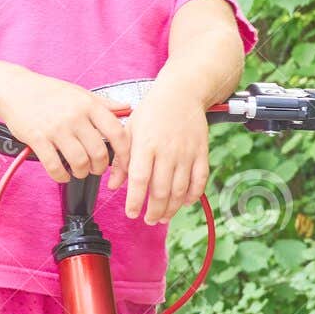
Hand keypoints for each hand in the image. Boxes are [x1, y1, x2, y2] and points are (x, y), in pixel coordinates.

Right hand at [0, 68, 130, 184]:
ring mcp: (55, 128)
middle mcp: (74, 116)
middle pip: (99, 152)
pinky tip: (62, 174)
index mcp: (88, 104)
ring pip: (79, 162)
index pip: (117, 133)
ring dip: (81, 173)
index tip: (122, 163)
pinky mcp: (37, 138)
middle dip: (100, 167)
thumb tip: (127, 108)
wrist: (15, 89)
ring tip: (78, 171)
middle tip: (95, 168)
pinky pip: (54, 166)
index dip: (124, 153)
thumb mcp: (79, 92)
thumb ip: (103, 103)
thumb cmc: (47, 92)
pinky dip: (61, 176)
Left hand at [107, 87, 208, 224]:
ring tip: (163, 217)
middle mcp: (167, 151)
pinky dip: (193, 195)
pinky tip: (184, 203)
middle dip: (154, 210)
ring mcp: (186, 153)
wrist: (181, 93)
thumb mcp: (130, 131)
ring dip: (172, 208)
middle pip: (161, 190)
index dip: (135, 200)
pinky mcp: (201, 152)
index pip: (139, 180)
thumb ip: (121, 160)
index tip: (132, 213)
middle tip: (148, 220)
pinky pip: (200, 180)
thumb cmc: (152, 111)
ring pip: (180, 189)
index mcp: (146, 145)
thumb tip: (113, 185)